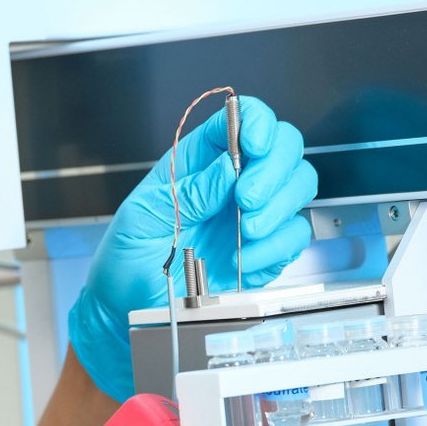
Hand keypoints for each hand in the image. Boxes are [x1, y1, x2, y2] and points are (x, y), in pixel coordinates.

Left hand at [68, 94, 318, 400]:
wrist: (129, 307)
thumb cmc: (127, 257)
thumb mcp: (142, 219)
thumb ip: (187, 192)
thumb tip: (227, 167)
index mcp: (198, 161)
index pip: (242, 118)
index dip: (257, 122)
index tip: (254, 145)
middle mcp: (231, 181)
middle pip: (284, 147)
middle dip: (274, 169)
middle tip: (246, 200)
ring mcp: (252, 214)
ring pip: (299, 186)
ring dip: (279, 207)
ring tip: (246, 231)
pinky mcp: (265, 249)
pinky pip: (294, 236)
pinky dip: (276, 247)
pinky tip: (244, 261)